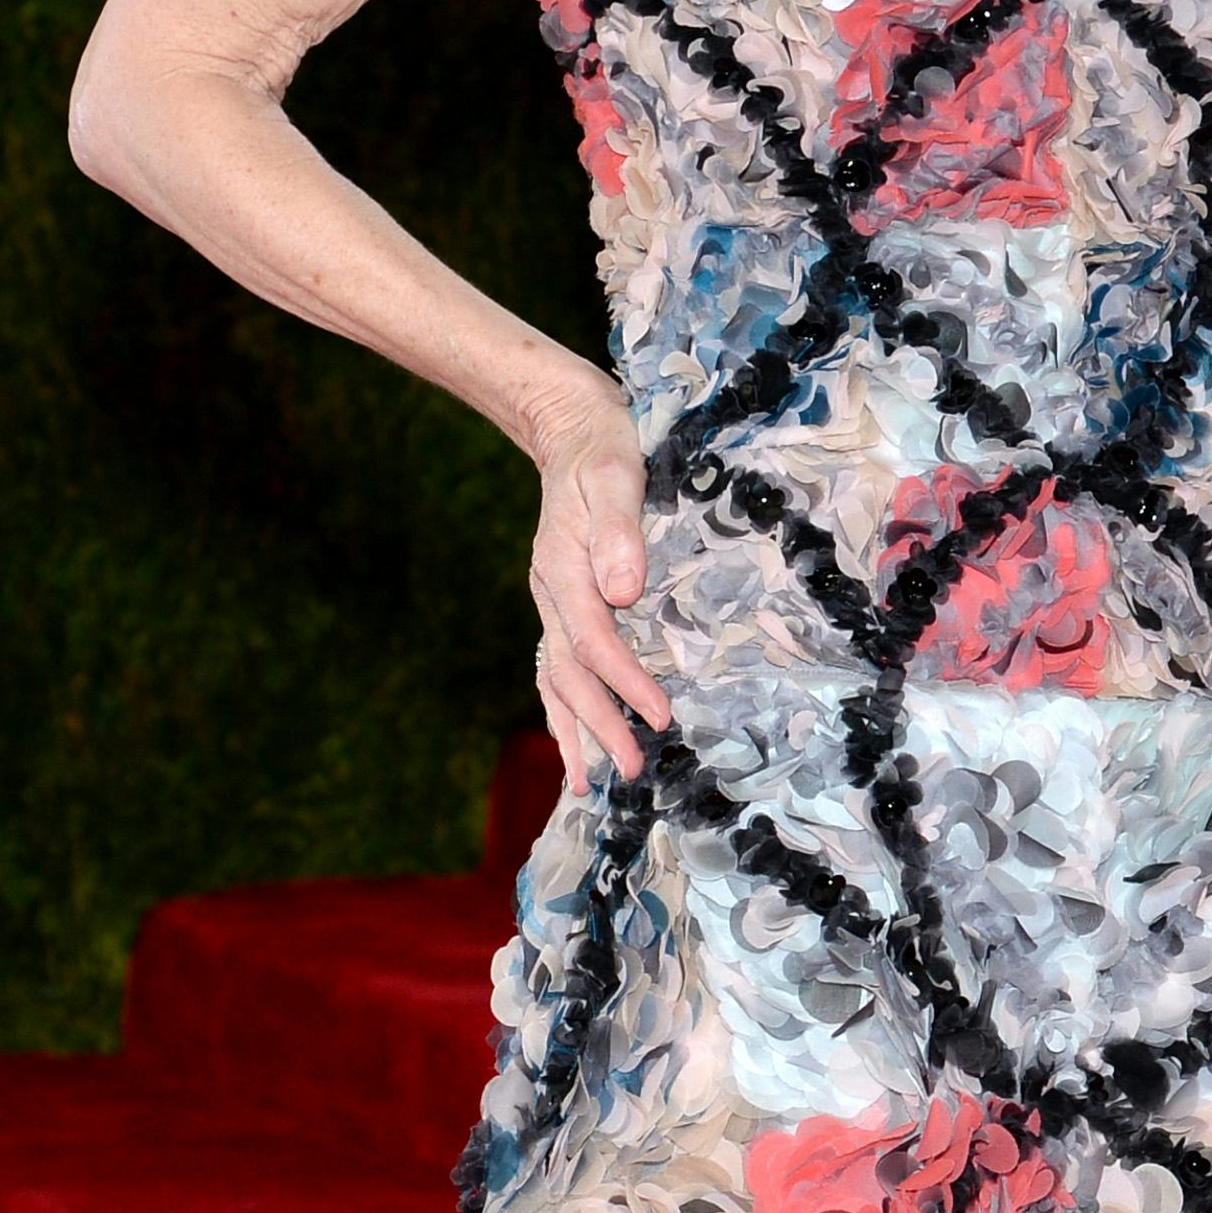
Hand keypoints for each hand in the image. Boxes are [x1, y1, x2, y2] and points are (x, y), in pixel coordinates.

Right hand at [526, 391, 669, 783]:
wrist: (570, 429)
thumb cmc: (602, 447)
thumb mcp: (617, 475)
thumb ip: (620, 531)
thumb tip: (625, 590)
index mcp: (564, 568)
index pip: (593, 641)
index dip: (625, 682)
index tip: (659, 716)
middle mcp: (552, 594)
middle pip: (569, 675)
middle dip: (599, 726)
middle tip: (632, 770)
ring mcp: (553, 603)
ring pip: (555, 681)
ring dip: (574, 732)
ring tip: (590, 783)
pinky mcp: (563, 606)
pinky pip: (557, 670)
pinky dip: (566, 711)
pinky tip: (577, 744)